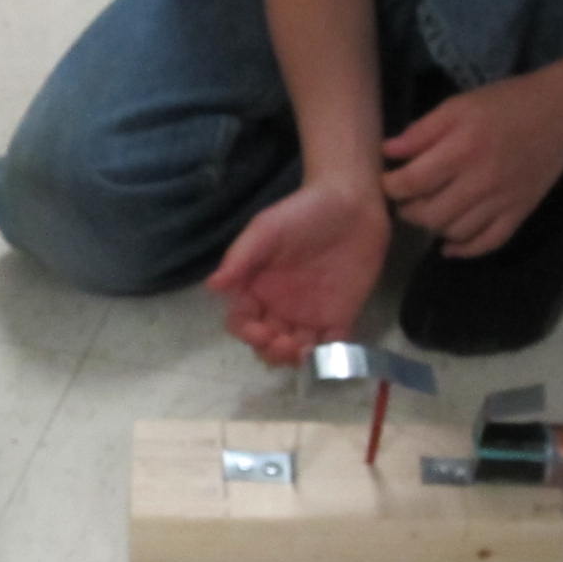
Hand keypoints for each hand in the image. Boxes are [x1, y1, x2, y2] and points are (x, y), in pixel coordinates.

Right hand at [205, 180, 392, 364]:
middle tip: (285, 344)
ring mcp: (310, 315)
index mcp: (256, 289)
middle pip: (267, 343)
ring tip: (304, 351)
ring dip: (296, 359)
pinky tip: (328, 352)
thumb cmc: (302, 213)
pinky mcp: (340, 317)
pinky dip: (328, 356)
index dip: (247, 333)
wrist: (351, 202)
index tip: (260, 331)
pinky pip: (331, 345)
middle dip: (271, 351)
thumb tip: (211, 286)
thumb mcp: (265, 230)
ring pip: (296, 351)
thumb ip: (240, 258)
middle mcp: (280, 307)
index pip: (243, 322)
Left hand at [381, 71, 562, 257]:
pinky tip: (448, 245)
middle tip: (405, 197)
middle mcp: (480, 182)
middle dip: (408, 209)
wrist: (561, 114)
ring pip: (454, 232)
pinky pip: (488, 243)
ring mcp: (502, 202)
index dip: (390, 186)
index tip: (387, 180)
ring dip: (433, 226)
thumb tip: (387, 153)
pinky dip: (464, 250)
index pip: (412, 183)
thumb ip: (421, 131)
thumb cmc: (505, 103)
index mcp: (462, 150)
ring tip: (428, 210)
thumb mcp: (458, 106)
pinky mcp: (519, 213)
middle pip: (429, 215)